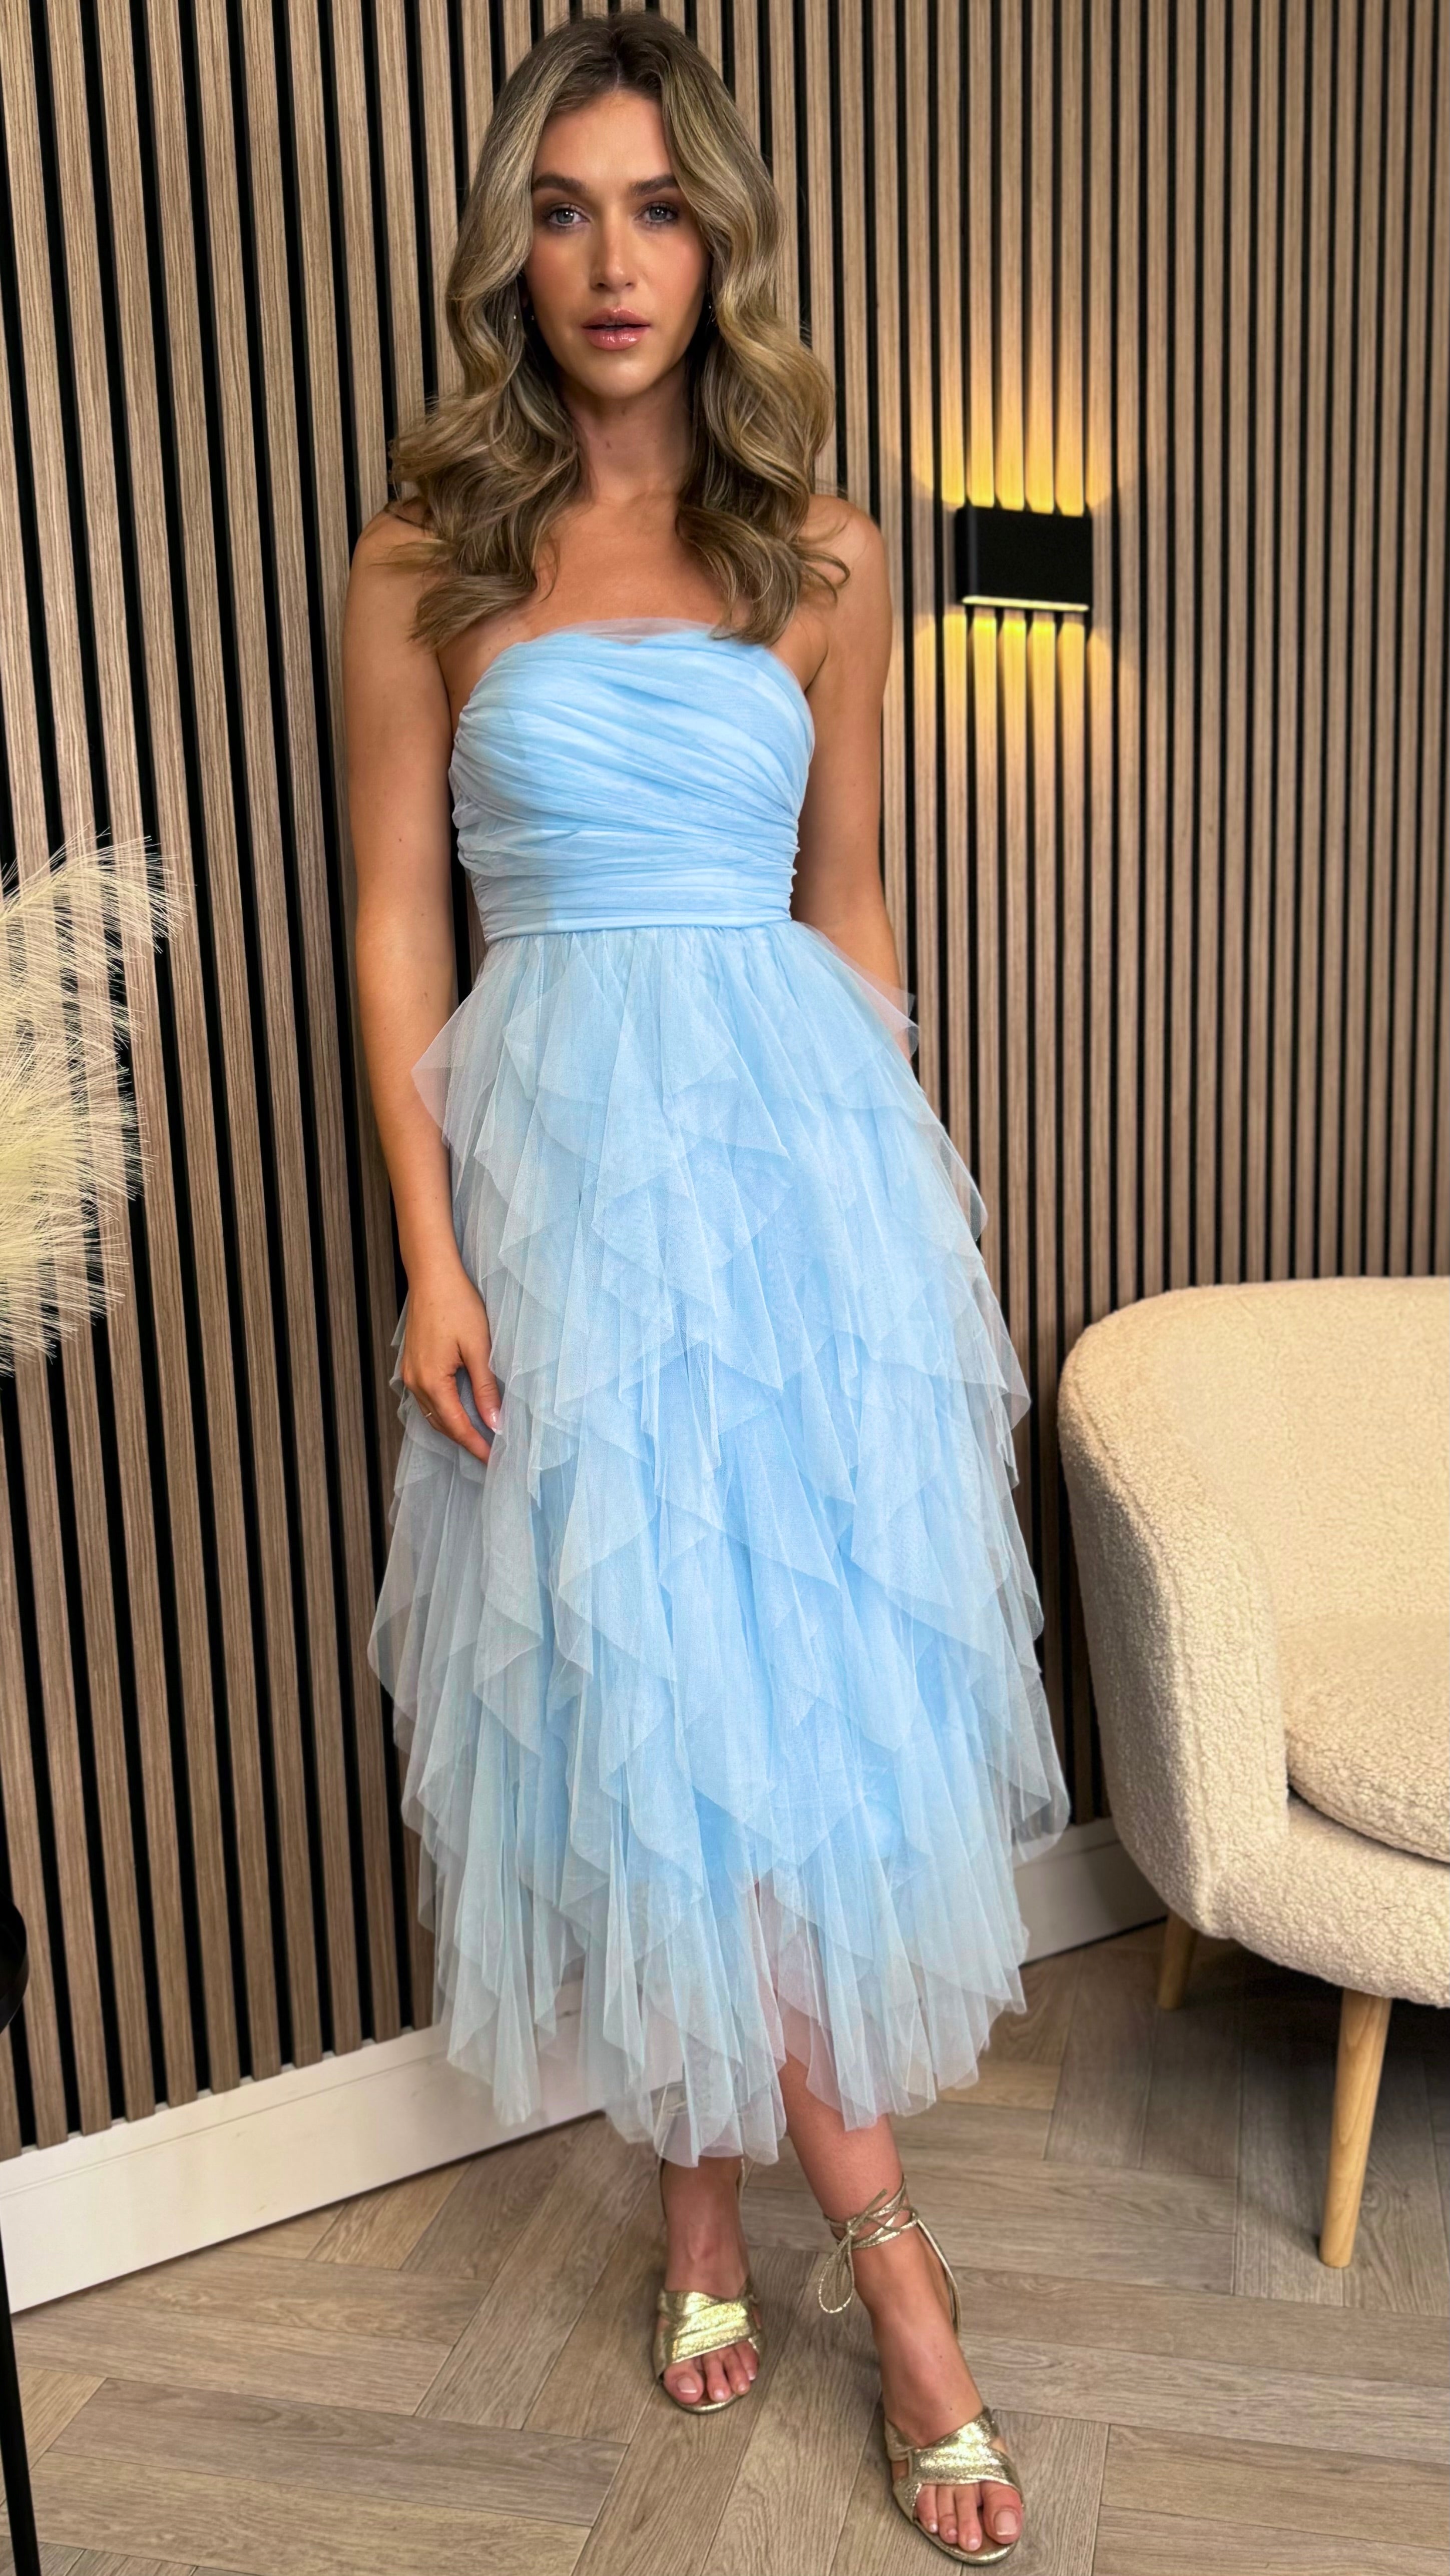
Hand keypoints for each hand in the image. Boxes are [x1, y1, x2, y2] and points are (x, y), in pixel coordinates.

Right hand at [401, 1262, 500, 1463]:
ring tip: (479, 1438)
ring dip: (454, 1428)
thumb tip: (494, 1422)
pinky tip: (460, 1412)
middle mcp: (415, 1382)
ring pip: (433, 1413)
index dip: (476, 1445)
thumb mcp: (478, 1348)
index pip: (457, 1426)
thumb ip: (485, 1388)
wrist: (432, 1276)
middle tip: (490, 1454)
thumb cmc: (457, 1304)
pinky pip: (427, 1399)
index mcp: (432, 1381)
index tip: (494, 1460)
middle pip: (442, 1424)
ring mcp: (410, 1373)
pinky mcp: (412, 1364)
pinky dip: (444, 1411)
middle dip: (466, 1441)